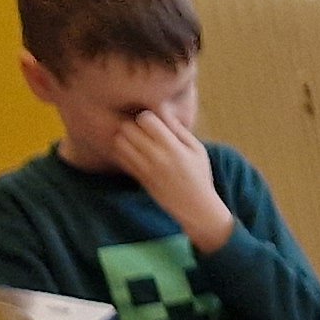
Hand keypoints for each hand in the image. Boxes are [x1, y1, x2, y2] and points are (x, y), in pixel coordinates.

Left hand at [105, 106, 233, 249]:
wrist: (196, 208)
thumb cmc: (199, 175)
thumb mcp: (197, 149)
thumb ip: (179, 130)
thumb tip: (163, 111)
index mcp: (173, 147)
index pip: (146, 119)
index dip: (147, 116)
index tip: (154, 123)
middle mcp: (157, 157)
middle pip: (128, 128)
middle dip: (133, 124)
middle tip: (142, 130)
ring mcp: (145, 169)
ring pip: (120, 142)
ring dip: (125, 137)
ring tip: (137, 141)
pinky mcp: (139, 178)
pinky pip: (120, 157)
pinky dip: (123, 151)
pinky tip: (135, 153)